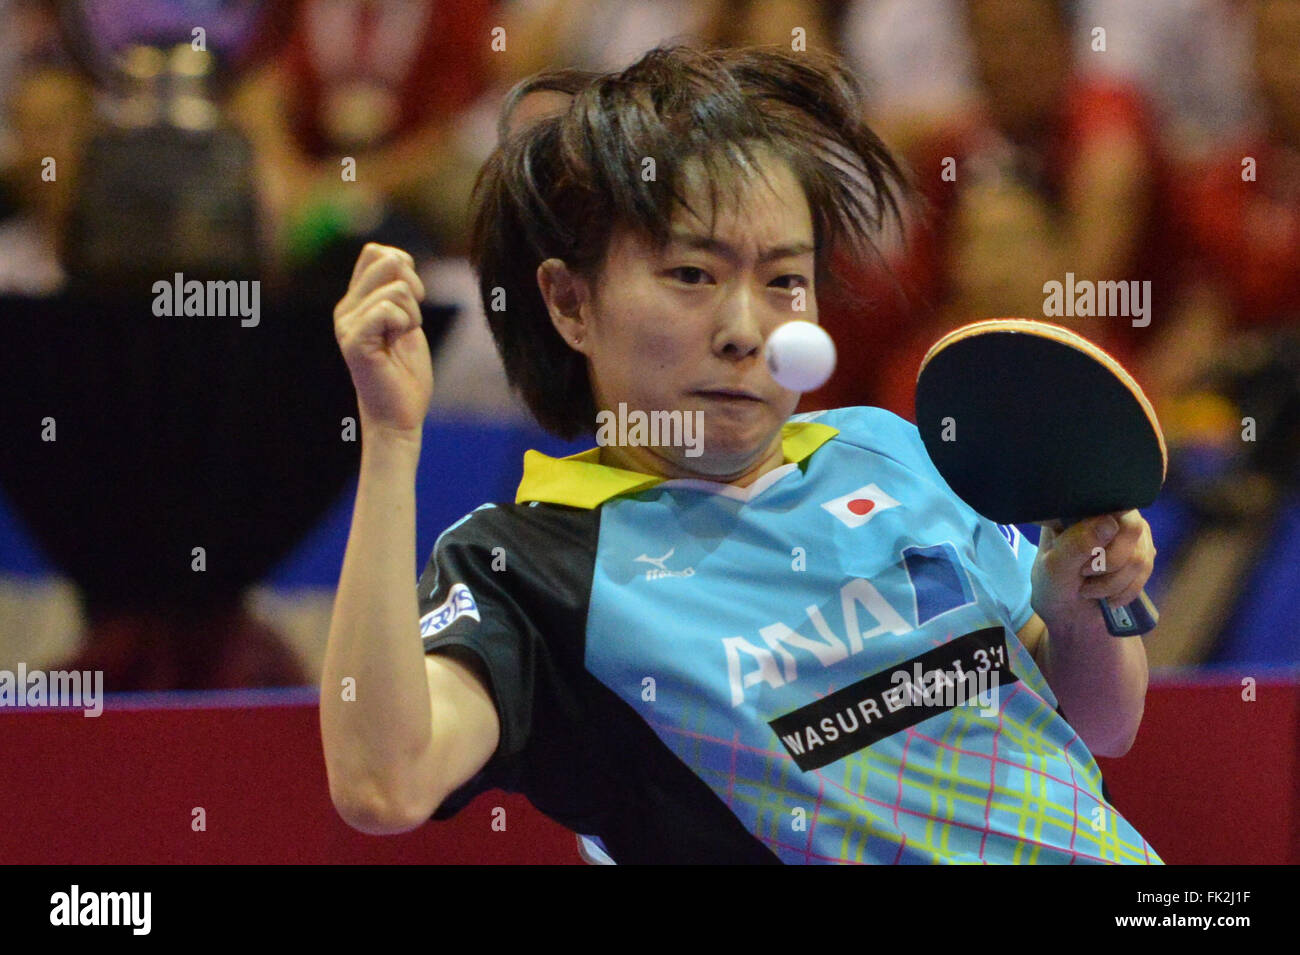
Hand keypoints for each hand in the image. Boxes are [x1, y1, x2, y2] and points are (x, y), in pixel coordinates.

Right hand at [333, 243, 432, 440]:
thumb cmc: (405, 372)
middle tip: (410, 321)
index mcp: (355, 300)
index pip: (376, 252)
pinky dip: (405, 325)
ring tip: (400, 339)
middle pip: (387, 261)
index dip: (404, 267)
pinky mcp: (354, 341)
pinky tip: (396, 344)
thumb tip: (398, 258)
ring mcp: (346, 324)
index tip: (412, 299)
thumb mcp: (406, 320)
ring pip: (396, 288)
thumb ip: (398, 289)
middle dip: (413, 288)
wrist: (398, 414)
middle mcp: (345, 308)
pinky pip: (388, 310)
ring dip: (412, 314)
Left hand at [1030, 510, 1156, 624]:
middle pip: (1133, 529)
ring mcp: (1129, 534)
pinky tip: (1107, 596)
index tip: (1082, 566)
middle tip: (1083, 575)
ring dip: (1114, 583)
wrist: (1066, 612)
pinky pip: (1147, 571)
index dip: (1104, 538)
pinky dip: (1125, 591)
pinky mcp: (1141, 553)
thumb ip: (1077, 544)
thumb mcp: (1055, 565)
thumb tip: (1110, 523)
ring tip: (1089, 589)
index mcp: (1082, 508)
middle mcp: (1110, 514)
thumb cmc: (1053, 583)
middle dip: (1109, 564)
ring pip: (1141, 556)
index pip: (1111, 506)